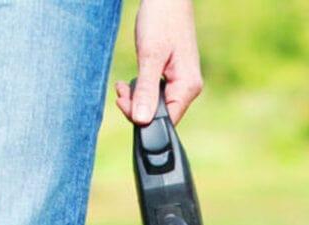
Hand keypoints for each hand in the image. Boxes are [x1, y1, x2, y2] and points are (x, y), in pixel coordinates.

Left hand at [115, 0, 201, 125]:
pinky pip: (158, 94)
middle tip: (120, 91)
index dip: (143, 117)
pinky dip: (143, 90)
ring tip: (124, 85)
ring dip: (138, 99)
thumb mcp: (150, 56)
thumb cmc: (161, 20)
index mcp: (188, 87)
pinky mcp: (174, 77)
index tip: (123, 102)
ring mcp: (182, 83)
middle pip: (162, 114)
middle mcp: (188, 89)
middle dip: (138, 107)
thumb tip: (141, 120)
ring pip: (158, 105)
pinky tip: (134, 81)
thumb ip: (146, 91)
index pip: (166, 119)